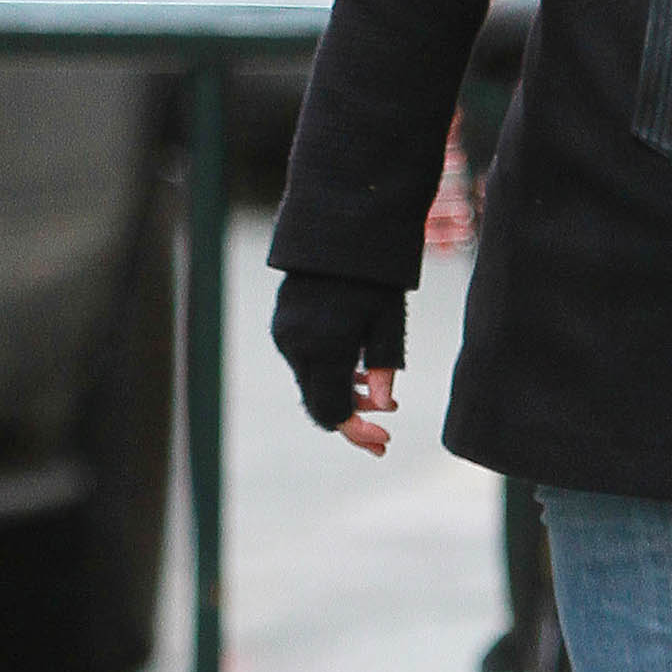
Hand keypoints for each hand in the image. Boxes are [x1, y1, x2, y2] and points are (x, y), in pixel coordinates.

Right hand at [270, 271, 406, 453]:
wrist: (337, 230)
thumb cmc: (372, 274)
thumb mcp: (388, 320)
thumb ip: (384, 365)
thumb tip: (383, 407)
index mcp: (325, 347)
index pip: (333, 411)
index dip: (358, 433)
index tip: (385, 441)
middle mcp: (297, 346)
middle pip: (318, 404)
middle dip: (351, 420)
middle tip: (384, 428)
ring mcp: (285, 336)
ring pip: (310, 384)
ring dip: (341, 395)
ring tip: (378, 396)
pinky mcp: (282, 327)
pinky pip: (303, 364)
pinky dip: (328, 375)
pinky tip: (356, 373)